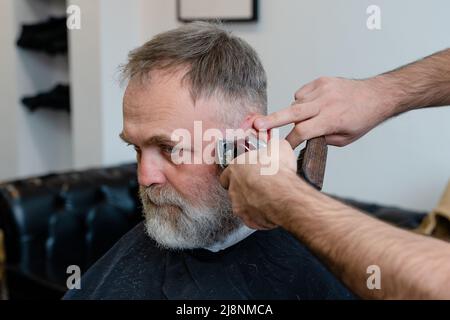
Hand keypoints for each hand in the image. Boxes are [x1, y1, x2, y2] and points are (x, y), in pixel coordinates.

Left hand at [219, 139, 301, 229]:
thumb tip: (275, 146)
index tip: (247, 173)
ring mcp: (239, 206)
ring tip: (268, 198)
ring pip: (242, 205)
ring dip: (252, 202)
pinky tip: (272, 210)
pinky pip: (253, 219)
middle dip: (245, 188)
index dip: (238, 173)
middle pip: (234, 190)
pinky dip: (261, 216)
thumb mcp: (278, 147)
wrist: (284, 194)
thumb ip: (271, 147)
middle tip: (260, 186)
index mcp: (235, 169)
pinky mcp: (249, 220)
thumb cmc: (278, 171)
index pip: (227, 173)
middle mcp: (233, 188)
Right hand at [254, 77, 394, 147]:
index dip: (290, 141)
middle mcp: (326, 102)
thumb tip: (303, 137)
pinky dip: (301, 102)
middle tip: (256, 124)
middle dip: (273, 120)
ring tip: (309, 117)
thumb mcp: (345, 139)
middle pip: (293, 112)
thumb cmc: (361, 119)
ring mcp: (322, 89)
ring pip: (296, 103)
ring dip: (295, 113)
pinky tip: (312, 106)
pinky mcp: (321, 81)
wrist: (376, 95)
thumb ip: (321, 138)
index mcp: (332, 119)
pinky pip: (301, 94)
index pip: (303, 131)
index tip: (282, 148)